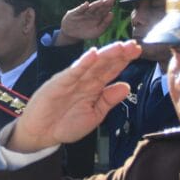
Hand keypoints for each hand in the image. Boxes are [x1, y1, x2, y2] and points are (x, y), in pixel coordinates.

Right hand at [8, 40, 141, 151]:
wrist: (41, 134)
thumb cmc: (66, 124)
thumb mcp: (94, 115)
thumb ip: (108, 101)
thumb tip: (127, 86)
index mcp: (94, 88)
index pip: (111, 71)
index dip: (124, 61)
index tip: (138, 51)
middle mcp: (84, 80)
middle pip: (104, 64)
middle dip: (119, 54)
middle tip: (133, 45)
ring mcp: (72, 80)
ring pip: (91, 65)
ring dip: (105, 55)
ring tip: (119, 46)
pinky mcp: (59, 83)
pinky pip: (73, 72)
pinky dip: (83, 63)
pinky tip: (93, 55)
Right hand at [56, 0, 115, 45]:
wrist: (72, 34)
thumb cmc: (86, 32)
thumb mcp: (97, 31)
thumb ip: (105, 24)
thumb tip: (111, 14)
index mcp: (99, 16)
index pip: (106, 9)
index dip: (109, 4)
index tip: (113, 0)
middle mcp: (92, 12)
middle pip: (100, 7)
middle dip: (105, 3)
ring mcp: (84, 12)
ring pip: (91, 8)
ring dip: (96, 5)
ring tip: (101, 2)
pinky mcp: (75, 13)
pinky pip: (79, 10)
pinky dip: (82, 7)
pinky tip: (86, 4)